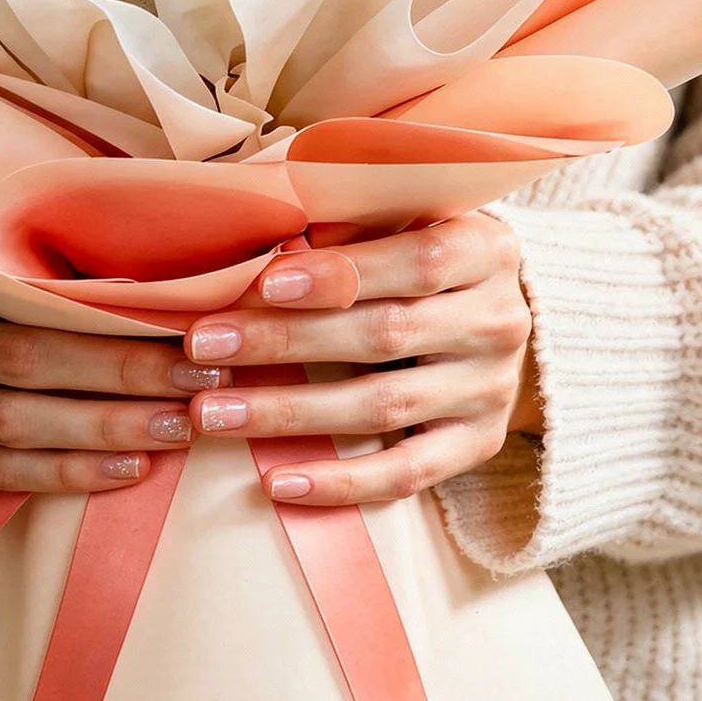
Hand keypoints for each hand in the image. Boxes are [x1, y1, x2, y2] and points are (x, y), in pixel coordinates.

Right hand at [0, 236, 232, 492]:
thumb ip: (40, 260)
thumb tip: (163, 276)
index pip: (16, 285)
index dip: (102, 308)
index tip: (182, 319)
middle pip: (23, 356)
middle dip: (122, 372)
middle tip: (198, 377)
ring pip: (15, 422)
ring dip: (106, 428)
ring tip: (180, 426)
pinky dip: (69, 473)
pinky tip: (130, 468)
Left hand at [179, 212, 541, 508]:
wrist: (493, 316)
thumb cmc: (423, 251)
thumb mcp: (408, 218)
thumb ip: (354, 223)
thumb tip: (268, 239)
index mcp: (486, 250)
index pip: (416, 261)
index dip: (340, 273)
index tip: (263, 284)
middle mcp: (498, 321)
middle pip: (385, 335)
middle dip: (285, 341)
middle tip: (204, 347)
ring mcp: (491, 390)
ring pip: (384, 406)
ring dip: (290, 412)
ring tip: (213, 414)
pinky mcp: (477, 444)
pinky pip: (406, 475)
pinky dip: (341, 481)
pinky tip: (277, 482)